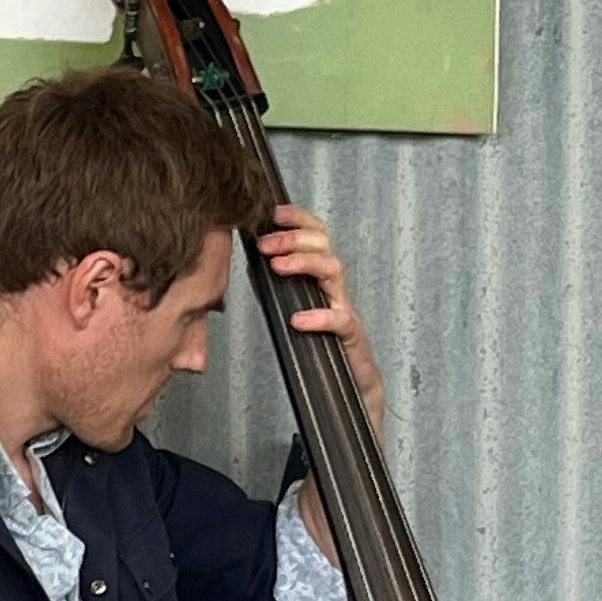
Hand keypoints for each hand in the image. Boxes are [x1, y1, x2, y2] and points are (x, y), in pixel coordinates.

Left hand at [260, 204, 385, 441]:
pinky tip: (297, 320)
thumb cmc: (321, 345)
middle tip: (266, 244)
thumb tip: (250, 265)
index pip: (316, 235)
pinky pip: (339, 320)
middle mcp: (335, 288)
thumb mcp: (294, 309)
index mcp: (321, 278)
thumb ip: (276, 289)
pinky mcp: (351, 336)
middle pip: (324, 246)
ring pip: (334, 271)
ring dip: (304, 263)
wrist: (351, 387)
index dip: (298, 219)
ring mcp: (345, 309)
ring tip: (278, 267)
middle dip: (294, 238)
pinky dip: (318, 317)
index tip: (273, 213)